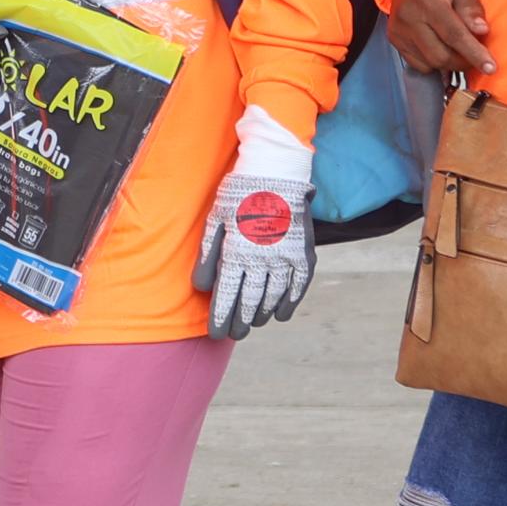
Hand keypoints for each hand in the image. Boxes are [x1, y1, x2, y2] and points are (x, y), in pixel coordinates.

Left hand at [195, 106, 317, 340]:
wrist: (276, 170)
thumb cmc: (239, 193)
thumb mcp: (215, 219)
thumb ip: (208, 255)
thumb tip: (202, 287)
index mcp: (237, 251)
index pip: (227, 295)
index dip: (221, 317)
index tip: (215, 333)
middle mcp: (263, 259)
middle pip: (249, 301)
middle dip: (239, 322)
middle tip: (232, 334)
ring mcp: (286, 257)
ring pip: (273, 297)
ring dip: (261, 314)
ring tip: (251, 324)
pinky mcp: (304, 253)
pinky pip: (298, 286)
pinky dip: (289, 303)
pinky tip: (280, 314)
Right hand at [386, 0, 494, 78]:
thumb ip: (471, 6)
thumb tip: (481, 30)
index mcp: (427, 1)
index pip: (454, 36)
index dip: (474, 54)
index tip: (491, 67)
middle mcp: (409, 17)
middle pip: (441, 55)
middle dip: (464, 61)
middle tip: (477, 53)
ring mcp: (398, 29)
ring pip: (430, 63)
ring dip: (450, 62)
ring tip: (460, 47)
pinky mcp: (394, 38)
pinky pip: (418, 63)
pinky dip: (434, 61)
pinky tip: (442, 46)